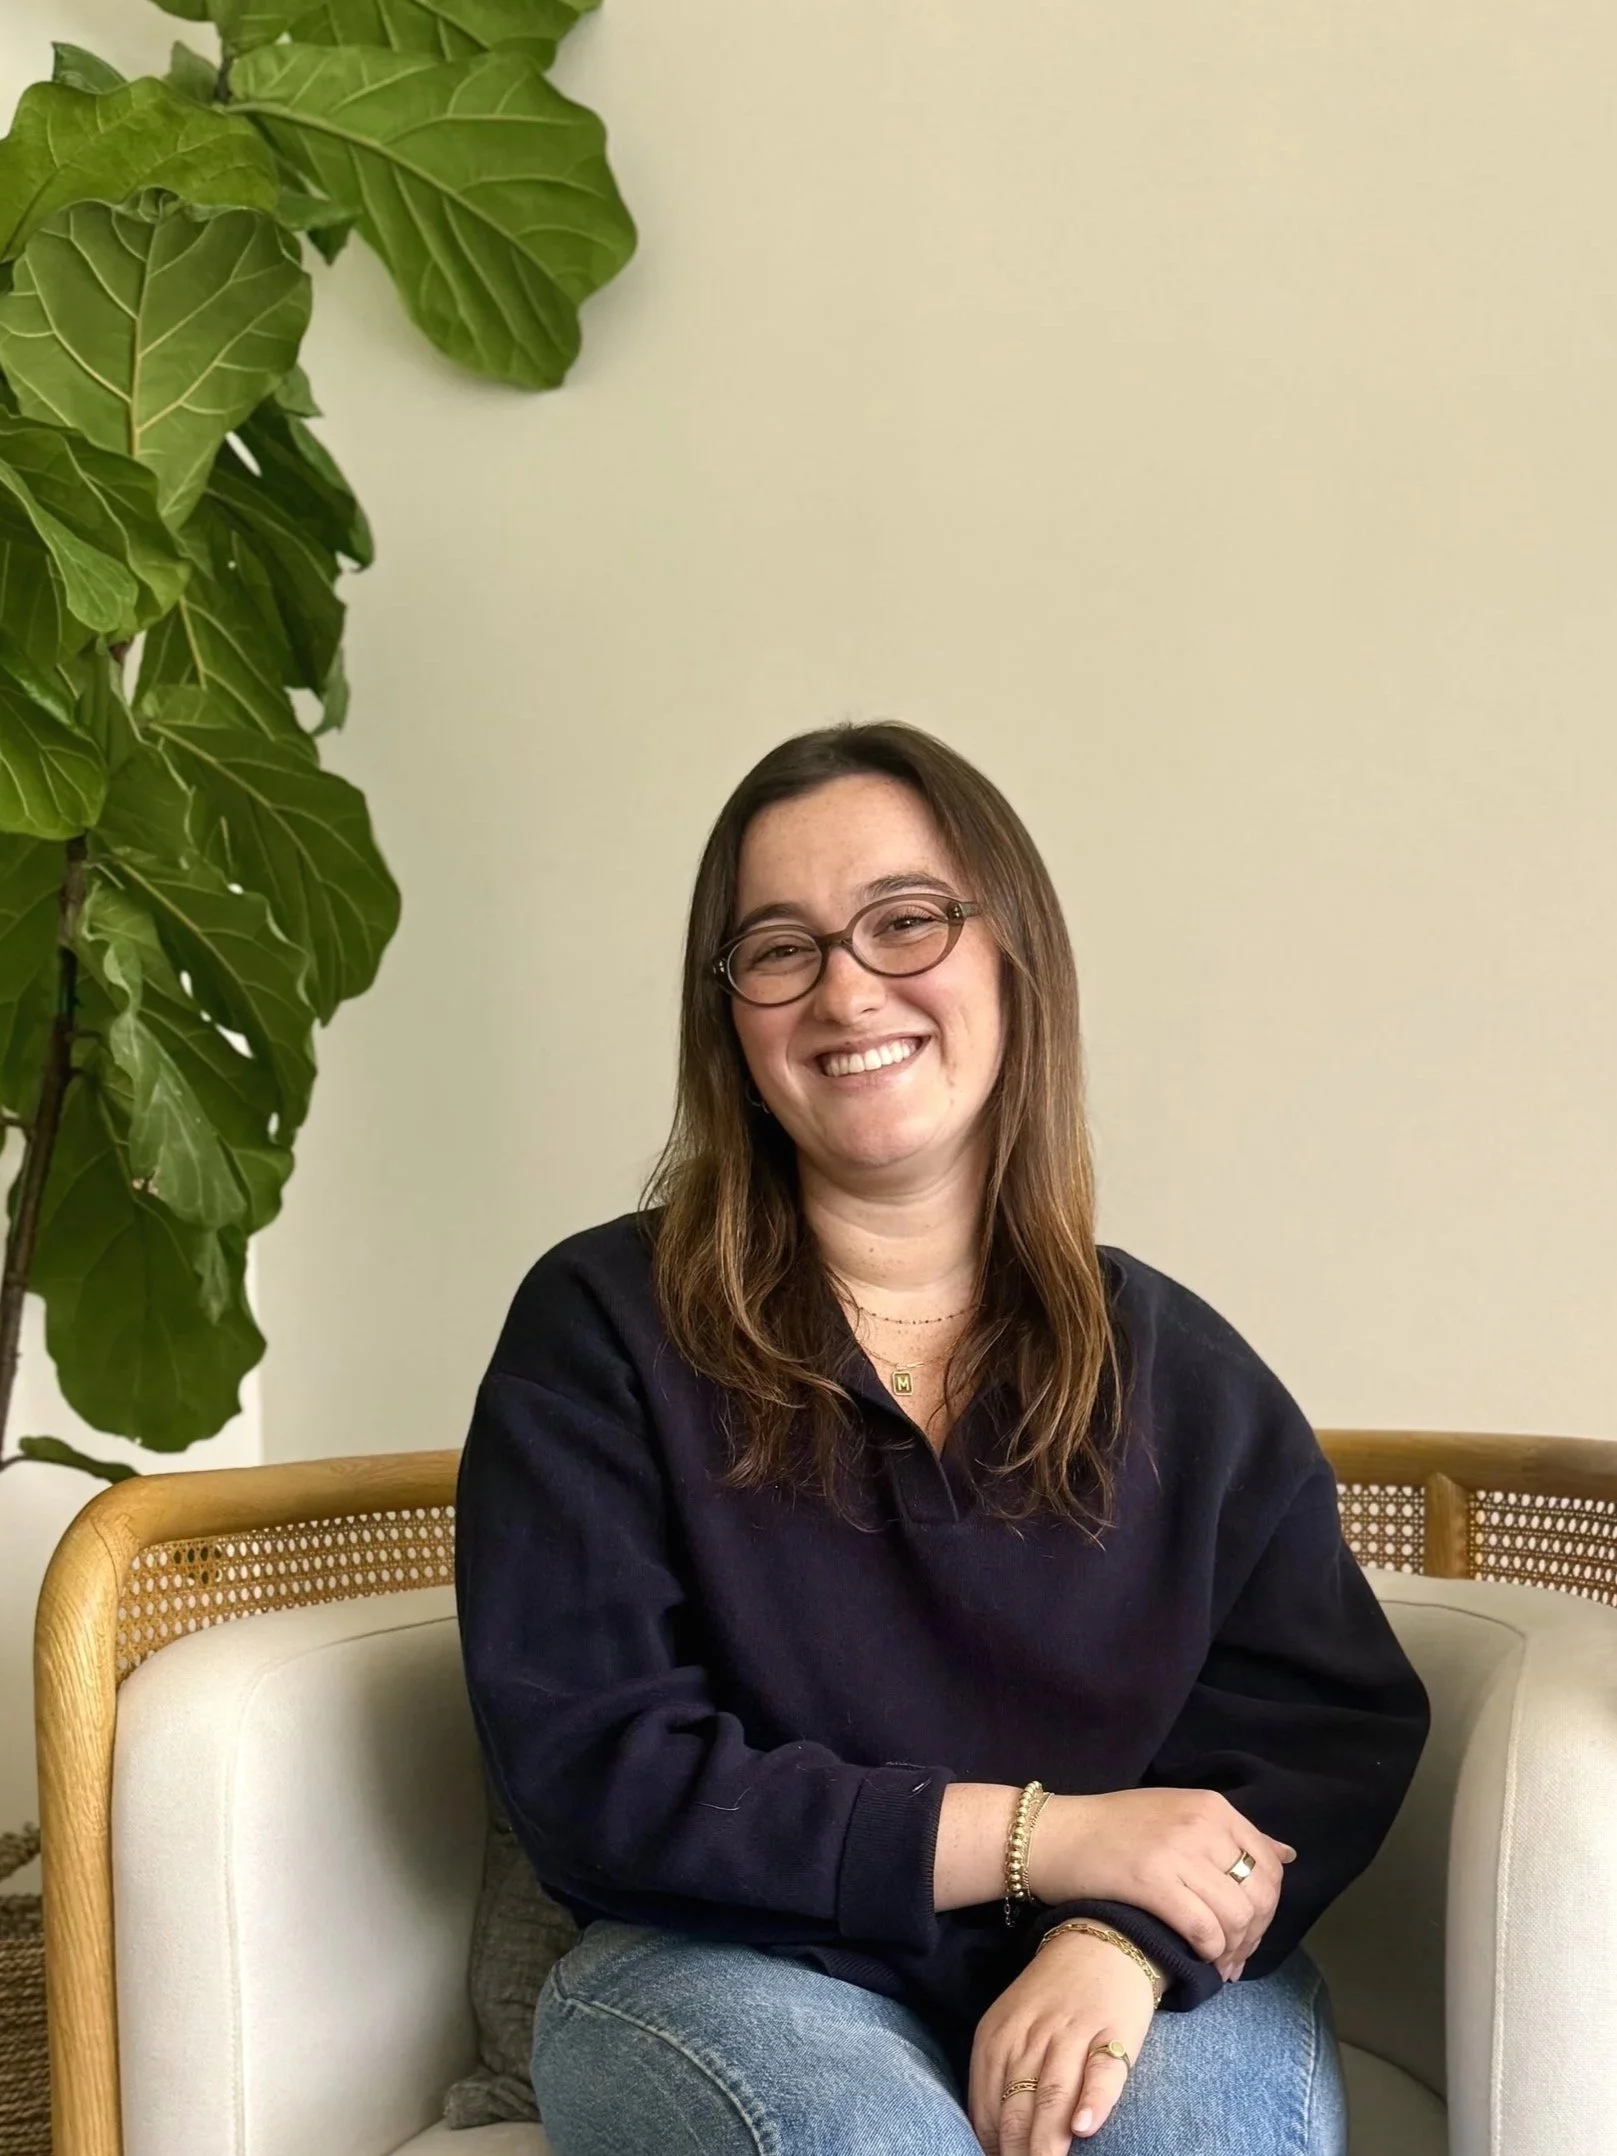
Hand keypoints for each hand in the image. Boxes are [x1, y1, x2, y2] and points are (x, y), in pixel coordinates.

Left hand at [969, 1928, 1157, 2153]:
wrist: (1101, 1941)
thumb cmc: (1052, 1998)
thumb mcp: (1013, 2025)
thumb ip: (998, 2075)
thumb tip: (989, 2139)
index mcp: (999, 2035)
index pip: (986, 2103)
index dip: (990, 2146)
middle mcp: (1031, 2035)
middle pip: (1017, 2106)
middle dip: (1015, 2152)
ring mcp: (1073, 2033)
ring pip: (1053, 2094)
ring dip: (1046, 2140)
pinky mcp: (1115, 2032)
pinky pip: (1103, 2071)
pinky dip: (1093, 2100)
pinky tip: (1084, 2128)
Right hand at [1027, 1789, 1294, 1977]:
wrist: (1054, 1835)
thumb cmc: (1114, 1828)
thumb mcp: (1179, 1814)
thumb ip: (1232, 1835)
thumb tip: (1287, 1854)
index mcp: (1212, 1807)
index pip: (1268, 1865)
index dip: (1267, 1908)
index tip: (1248, 1931)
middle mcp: (1202, 1824)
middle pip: (1258, 1896)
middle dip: (1253, 1936)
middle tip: (1233, 1957)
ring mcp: (1177, 1852)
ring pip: (1236, 1917)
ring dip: (1233, 1950)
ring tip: (1218, 1964)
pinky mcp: (1153, 1882)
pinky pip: (1204, 1929)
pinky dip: (1209, 1951)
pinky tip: (1198, 1956)